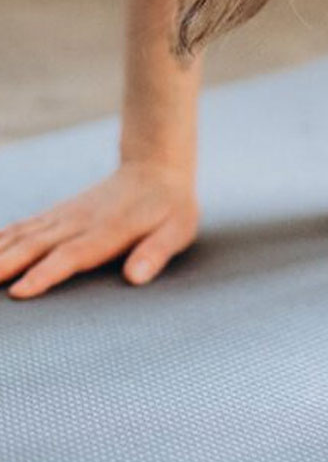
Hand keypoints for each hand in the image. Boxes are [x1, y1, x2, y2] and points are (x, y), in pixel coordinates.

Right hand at [0, 161, 198, 298]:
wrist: (155, 169)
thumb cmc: (170, 208)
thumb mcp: (177, 230)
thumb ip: (155, 253)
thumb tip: (136, 277)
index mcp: (107, 231)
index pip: (71, 255)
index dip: (45, 273)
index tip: (19, 291)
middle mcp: (78, 222)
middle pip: (34, 245)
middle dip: (3, 266)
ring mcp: (64, 216)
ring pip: (21, 234)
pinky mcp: (58, 214)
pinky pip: (22, 226)